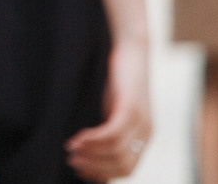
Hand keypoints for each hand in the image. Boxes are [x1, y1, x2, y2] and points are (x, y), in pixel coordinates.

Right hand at [67, 37, 152, 179]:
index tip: (78, 169)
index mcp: (144, 137)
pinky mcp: (131, 107)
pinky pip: (113, 134)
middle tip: (71, 161)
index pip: (126, 169)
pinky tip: (77, 138)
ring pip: (116, 152)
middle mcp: (147, 133)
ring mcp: (141, 121)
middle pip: (123, 166)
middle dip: (95, 168)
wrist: (129, 47)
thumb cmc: (114, 77)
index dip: (101, 174)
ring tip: (70, 149)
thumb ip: (105, 128)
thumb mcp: (111, 108)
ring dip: (90, 155)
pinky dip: (93, 140)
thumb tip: (84, 150)